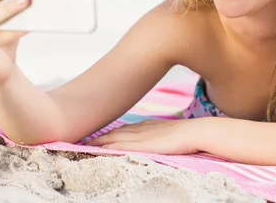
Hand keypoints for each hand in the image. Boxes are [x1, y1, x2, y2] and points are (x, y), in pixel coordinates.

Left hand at [84, 119, 203, 154]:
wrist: (195, 132)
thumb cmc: (188, 134)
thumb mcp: (170, 132)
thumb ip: (159, 135)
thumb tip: (157, 140)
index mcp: (146, 125)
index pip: (122, 129)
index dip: (108, 133)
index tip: (95, 136)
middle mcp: (140, 128)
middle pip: (113, 131)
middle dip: (97, 136)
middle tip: (80, 138)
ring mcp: (140, 135)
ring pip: (112, 137)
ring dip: (97, 141)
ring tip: (82, 144)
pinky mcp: (142, 144)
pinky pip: (118, 145)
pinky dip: (106, 147)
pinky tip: (95, 149)